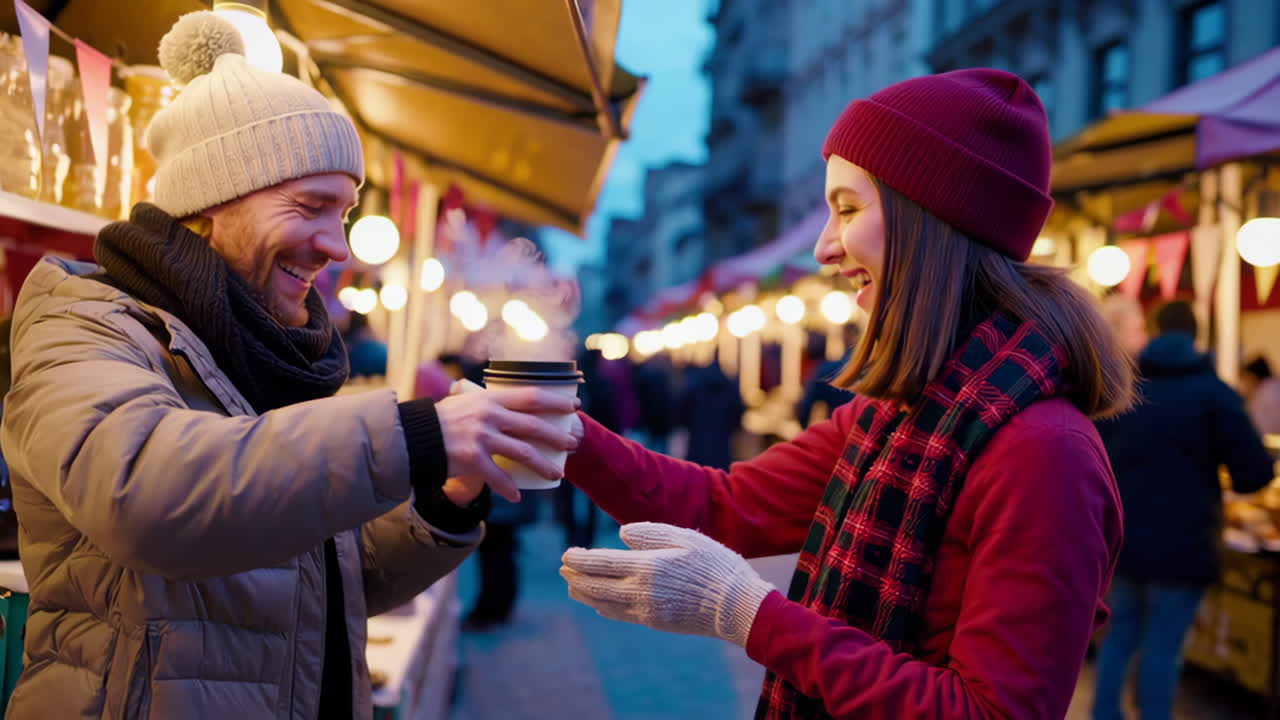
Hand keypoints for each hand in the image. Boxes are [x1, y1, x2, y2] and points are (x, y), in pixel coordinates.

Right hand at [435, 384, 579, 501]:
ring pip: (524, 453)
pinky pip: (499, 477)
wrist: (413, 438)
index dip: (556, 401)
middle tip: (572, 443)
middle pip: (533, 426)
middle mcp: (489, 416)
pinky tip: (518, 497)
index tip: (575, 406)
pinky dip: (509, 489)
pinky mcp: (473, 460)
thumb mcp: (464, 401)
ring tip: (557, 474)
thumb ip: (487, 402)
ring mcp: (482, 438)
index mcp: (490, 399)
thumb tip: (510, 402)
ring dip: (544, 466)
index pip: (531, 397)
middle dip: (557, 437)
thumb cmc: (441, 420)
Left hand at [560, 522, 774, 645]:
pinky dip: (603, 608)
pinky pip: (620, 616)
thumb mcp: (686, 538)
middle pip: (596, 586)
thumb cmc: (715, 565)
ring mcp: (646, 611)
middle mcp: (641, 592)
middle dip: (575, 577)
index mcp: (647, 567)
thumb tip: (620, 535)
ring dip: (584, 594)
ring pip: (604, 603)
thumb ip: (651, 534)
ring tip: (572, 586)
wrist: (737, 607)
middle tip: (562, 568)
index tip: (566, 554)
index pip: (601, 563)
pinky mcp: (655, 622)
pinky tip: (598, 605)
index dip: (580, 559)